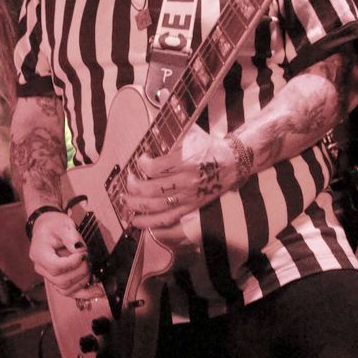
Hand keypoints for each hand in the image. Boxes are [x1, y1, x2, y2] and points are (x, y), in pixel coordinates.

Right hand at [29, 209, 92, 296]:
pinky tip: (98, 291)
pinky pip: (70, 292)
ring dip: (83, 281)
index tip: (83, 253)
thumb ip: (70, 236)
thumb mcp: (62, 224)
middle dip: (81, 271)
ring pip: (66, 289)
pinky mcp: (58, 280)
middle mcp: (41, 268)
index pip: (55, 267)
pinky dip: (85, 293)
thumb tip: (80, 249)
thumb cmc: (53, 225)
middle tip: (89, 258)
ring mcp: (49, 276)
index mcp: (39, 254)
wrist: (48, 228)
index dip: (73, 263)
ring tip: (91, 267)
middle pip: (62, 280)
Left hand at [124, 125, 238, 230]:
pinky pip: (168, 219)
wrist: (232, 162)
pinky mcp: (191, 207)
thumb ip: (171, 137)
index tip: (140, 159)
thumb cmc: (208, 147)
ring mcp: (189, 197)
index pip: (156, 167)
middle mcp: (187, 181)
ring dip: (137, 206)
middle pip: (153, 189)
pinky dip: (151, 223)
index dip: (143, 164)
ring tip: (125, 202)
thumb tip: (150, 135)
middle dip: (135, 187)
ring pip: (157, 207)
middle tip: (128, 182)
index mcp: (186, 161)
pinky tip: (138, 221)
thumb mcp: (192, 135)